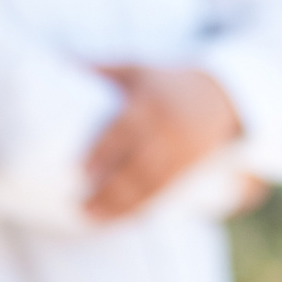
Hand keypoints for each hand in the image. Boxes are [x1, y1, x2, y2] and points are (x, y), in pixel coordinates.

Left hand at [83, 64, 242, 220]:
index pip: (124, 131)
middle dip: (109, 190)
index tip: (79, 171)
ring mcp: (180, 152)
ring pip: (149, 185)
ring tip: (91, 218)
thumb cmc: (165, 83)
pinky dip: (140, 209)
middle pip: (137, 165)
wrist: (220, 96)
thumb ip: (103, 68)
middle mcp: (167, 130)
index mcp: (150, 104)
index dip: (103, 152)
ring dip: (120, 206)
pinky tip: (119, 220)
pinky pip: (162, 193)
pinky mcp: (187, 169)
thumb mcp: (137, 69)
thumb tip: (61, 61)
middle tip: (80, 206)